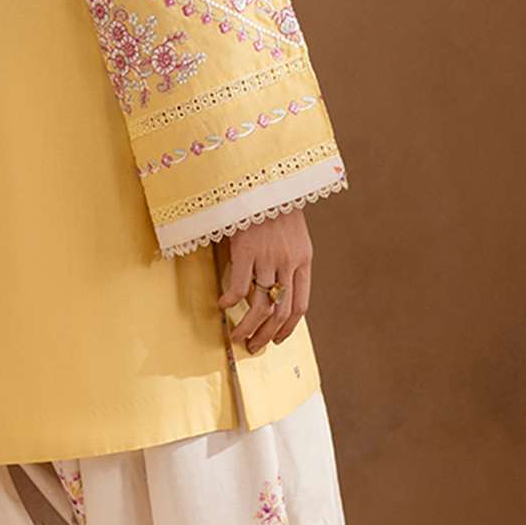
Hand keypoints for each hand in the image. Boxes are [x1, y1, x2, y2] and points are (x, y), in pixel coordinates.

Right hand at [215, 212, 312, 353]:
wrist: (265, 178)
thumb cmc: (275, 205)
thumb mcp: (292, 234)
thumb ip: (289, 259)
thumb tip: (276, 288)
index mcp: (303, 260)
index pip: (300, 306)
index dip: (288, 328)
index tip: (277, 340)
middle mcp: (288, 262)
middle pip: (280, 312)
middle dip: (266, 335)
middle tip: (254, 346)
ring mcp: (268, 257)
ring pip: (260, 306)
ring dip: (247, 327)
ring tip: (237, 336)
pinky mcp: (246, 250)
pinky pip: (239, 287)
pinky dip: (230, 302)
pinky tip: (222, 305)